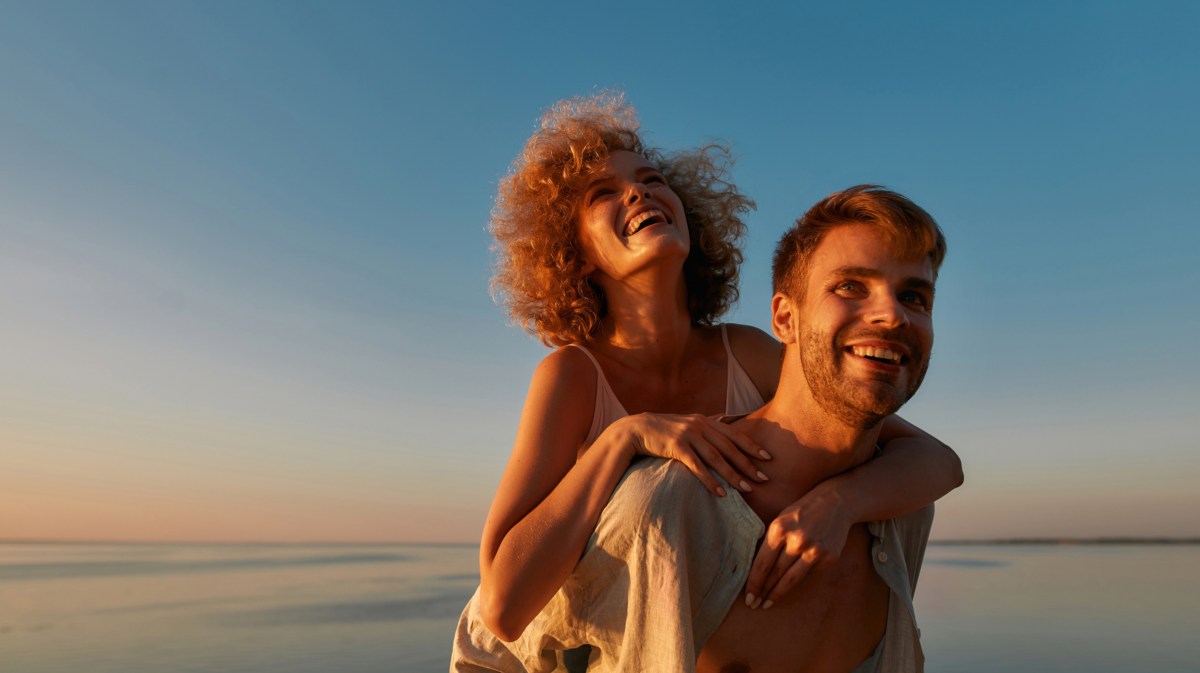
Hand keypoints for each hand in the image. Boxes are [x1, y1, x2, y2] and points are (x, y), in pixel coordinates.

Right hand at [617, 413, 770, 495]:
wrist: (636, 430)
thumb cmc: (662, 429)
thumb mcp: (687, 422)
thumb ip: (705, 423)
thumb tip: (724, 419)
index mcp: (705, 420)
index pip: (734, 434)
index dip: (752, 446)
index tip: (768, 458)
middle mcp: (699, 425)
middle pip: (730, 447)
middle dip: (748, 464)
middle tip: (764, 478)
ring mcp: (688, 435)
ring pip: (717, 458)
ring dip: (733, 475)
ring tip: (747, 489)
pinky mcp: (676, 447)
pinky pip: (697, 466)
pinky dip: (710, 480)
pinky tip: (721, 492)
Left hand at [743, 484, 853, 608]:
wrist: (836, 502)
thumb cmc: (802, 512)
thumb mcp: (781, 519)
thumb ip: (771, 542)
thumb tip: (757, 570)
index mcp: (779, 529)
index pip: (762, 564)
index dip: (754, 583)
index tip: (748, 597)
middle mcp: (797, 540)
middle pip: (775, 574)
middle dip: (763, 592)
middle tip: (754, 605)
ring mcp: (815, 550)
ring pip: (792, 580)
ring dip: (778, 594)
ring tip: (767, 604)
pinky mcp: (829, 558)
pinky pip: (810, 575)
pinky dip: (800, 579)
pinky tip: (793, 582)